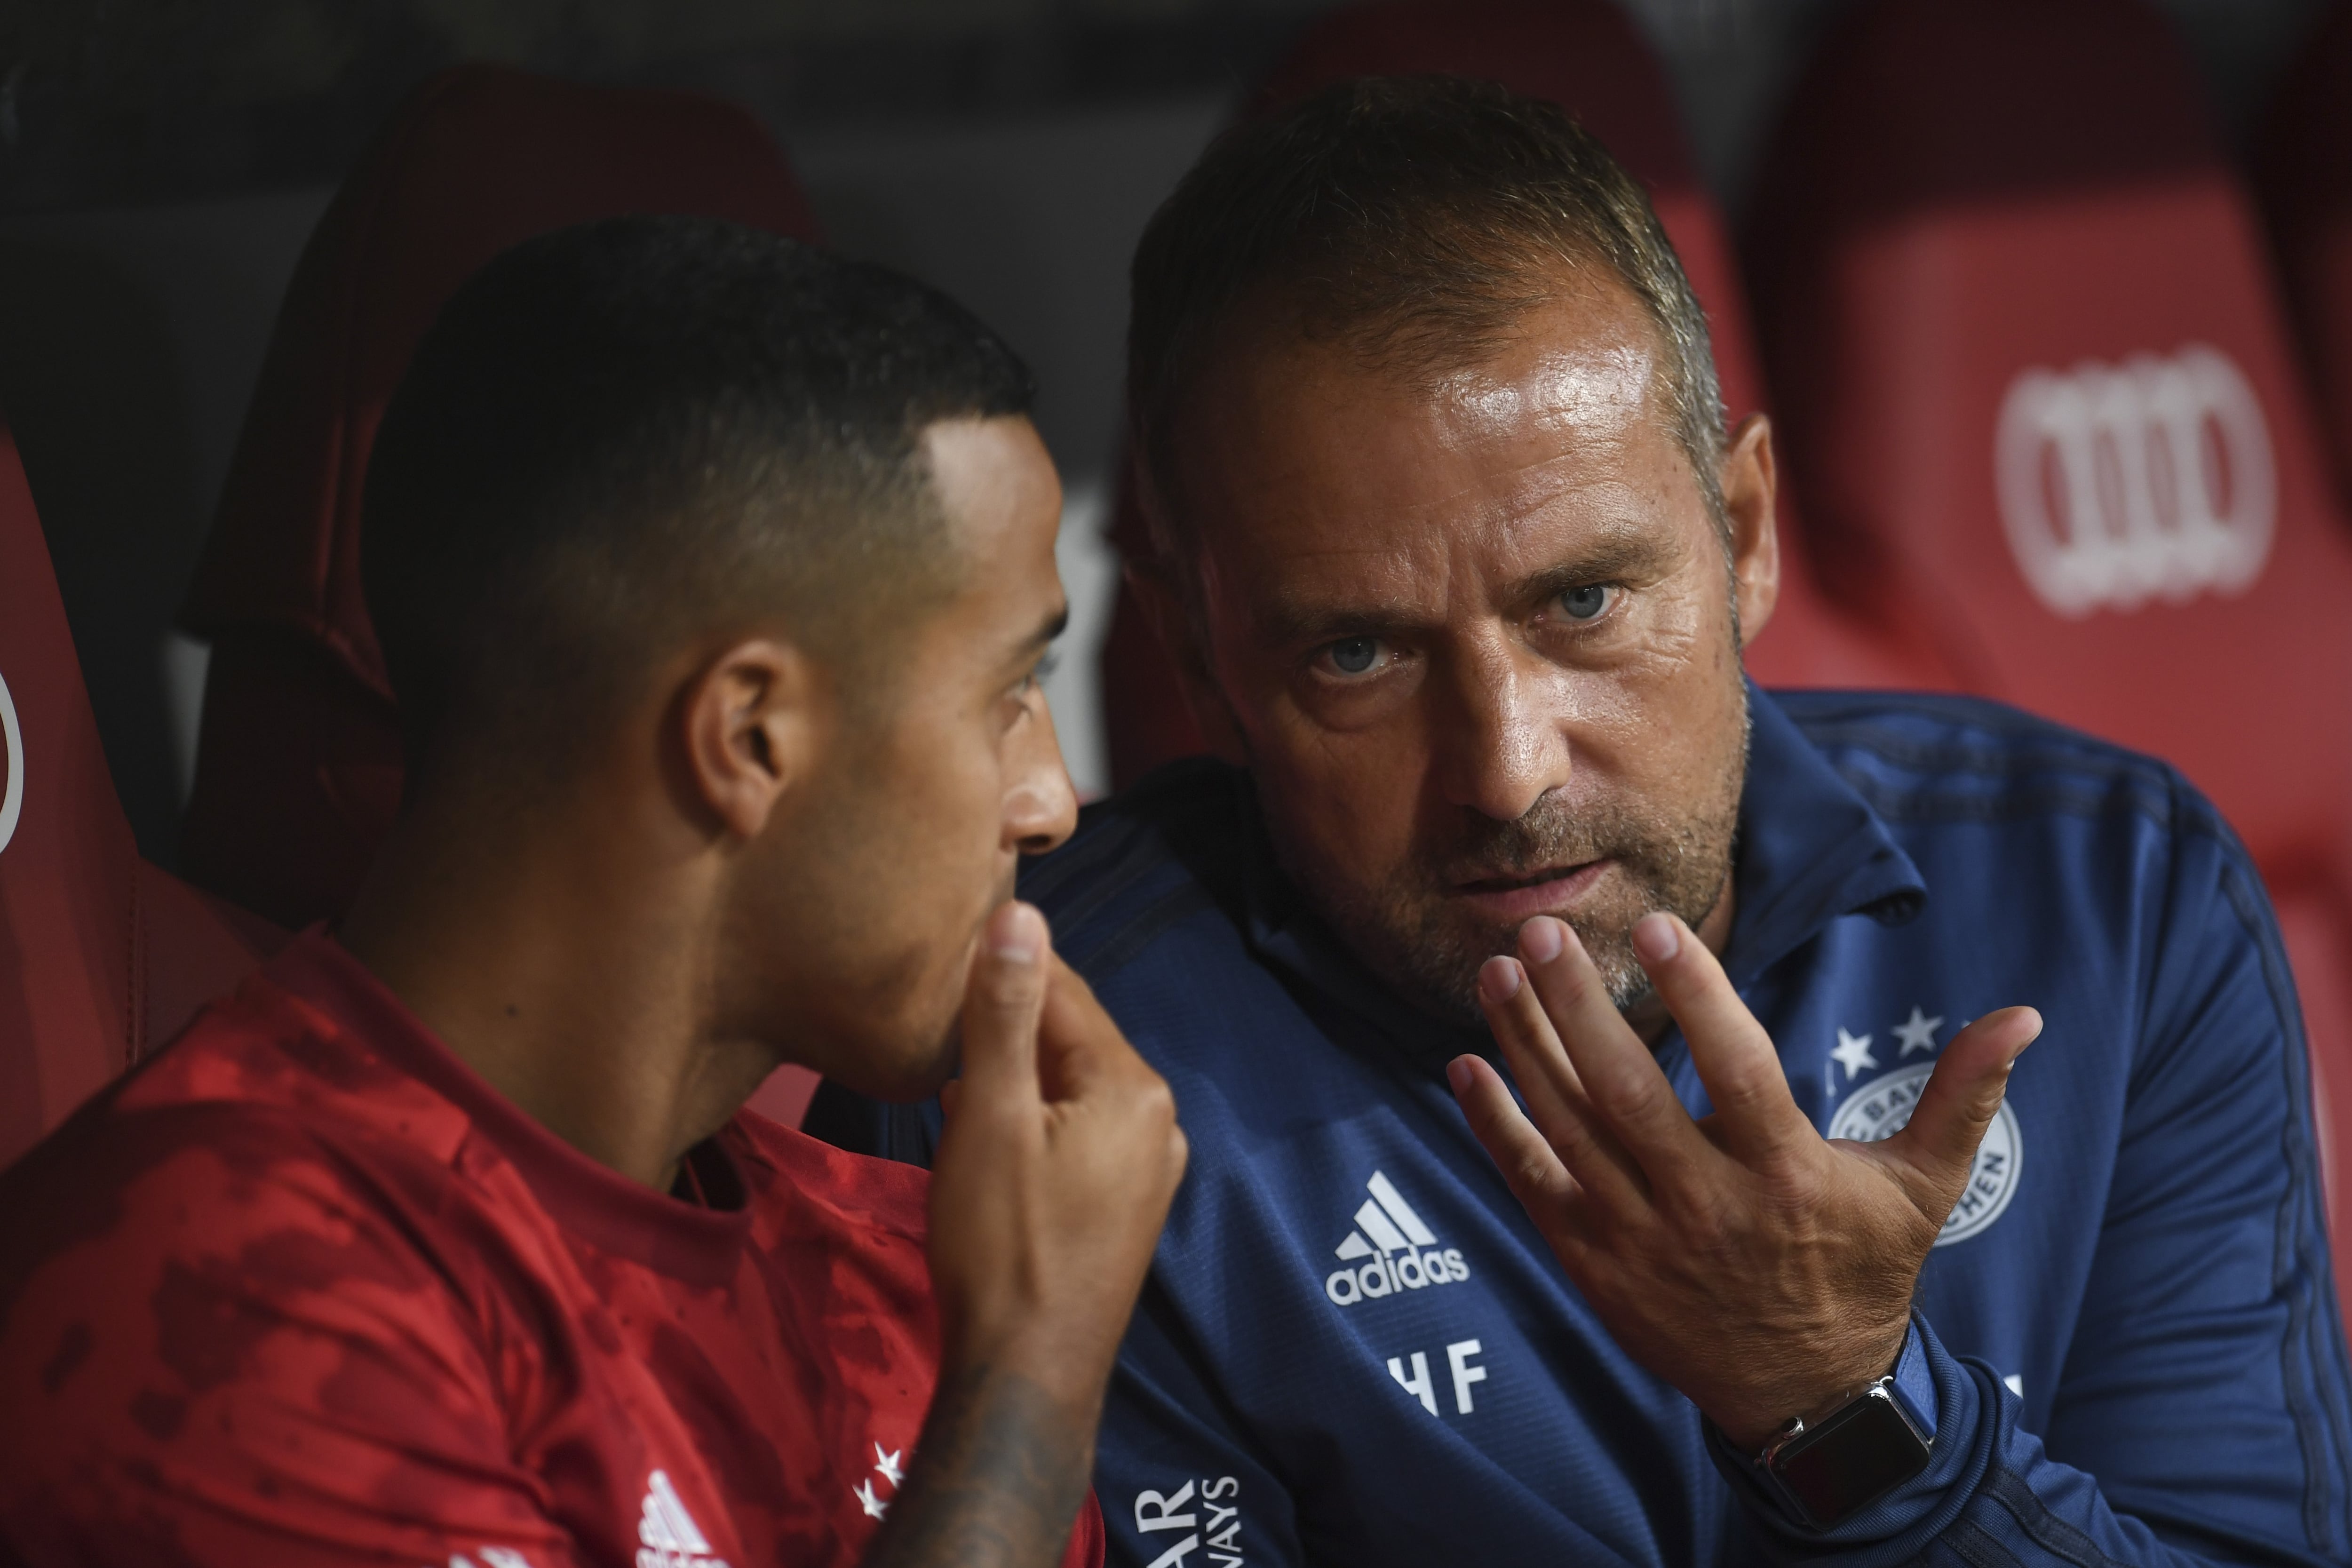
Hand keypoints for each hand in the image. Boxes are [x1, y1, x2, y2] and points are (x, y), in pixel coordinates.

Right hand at [927, 900, 1188, 1402]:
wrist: (1025, 1374)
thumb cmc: (1000, 1243)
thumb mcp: (990, 1116)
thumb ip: (1004, 1013)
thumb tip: (1022, 913)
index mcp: (1133, 1086)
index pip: (1064, 991)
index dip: (998, 971)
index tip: (939, 964)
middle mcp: (1159, 1118)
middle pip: (1071, 1039)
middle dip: (1006, 1027)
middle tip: (933, 1022)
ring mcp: (1149, 1169)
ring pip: (1071, 1089)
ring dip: (1015, 1077)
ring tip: (949, 1075)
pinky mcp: (1127, 1208)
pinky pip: (1079, 1135)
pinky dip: (1033, 1121)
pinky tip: (984, 1132)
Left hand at [1447, 912, 2038, 1451]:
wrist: (1808, 1397)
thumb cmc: (1863, 1272)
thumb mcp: (1922, 1190)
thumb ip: (1961, 1098)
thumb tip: (2024, 1016)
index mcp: (1787, 1179)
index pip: (1737, 1072)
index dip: (1697, 996)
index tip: (1657, 925)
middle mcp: (1707, 1209)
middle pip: (1628, 1094)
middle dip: (1579, 1007)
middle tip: (1545, 928)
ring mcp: (1641, 1239)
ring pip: (1569, 1128)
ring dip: (1524, 1046)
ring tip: (1497, 969)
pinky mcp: (1595, 1265)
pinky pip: (1533, 1184)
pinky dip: (1495, 1126)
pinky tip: (1465, 1066)